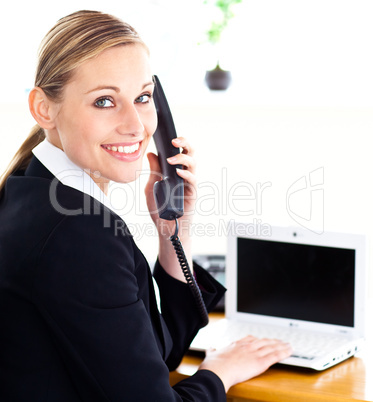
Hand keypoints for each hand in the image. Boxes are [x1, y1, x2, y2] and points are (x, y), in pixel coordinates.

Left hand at [145, 137, 196, 279]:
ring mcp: (189, 184)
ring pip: (194, 165)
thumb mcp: (152, 186)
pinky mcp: (192, 194)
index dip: (178, 143)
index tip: (168, 138)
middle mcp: (185, 175)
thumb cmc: (160, 208)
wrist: (165, 228)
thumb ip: (153, 170)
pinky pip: (193, 181)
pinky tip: (179, 172)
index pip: (180, 152)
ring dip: (184, 159)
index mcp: (176, 171)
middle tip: (175, 141)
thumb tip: (151, 153)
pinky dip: (186, 175)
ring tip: (172, 159)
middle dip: (185, 144)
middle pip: (190, 154)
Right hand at [199, 335, 291, 391]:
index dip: (258, 340)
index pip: (250, 339)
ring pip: (271, 347)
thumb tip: (211, 349)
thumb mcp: (211, 355)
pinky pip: (275, 356)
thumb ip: (213, 351)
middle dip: (272, 341)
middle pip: (263, 341)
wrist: (217, 372)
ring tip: (288, 345)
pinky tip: (290, 351)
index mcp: (236, 344)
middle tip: (280, 341)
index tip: (262, 340)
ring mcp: (254, 353)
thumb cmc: (213, 366)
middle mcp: (247, 346)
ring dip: (281, 346)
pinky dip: (284, 352)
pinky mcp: (260, 362)